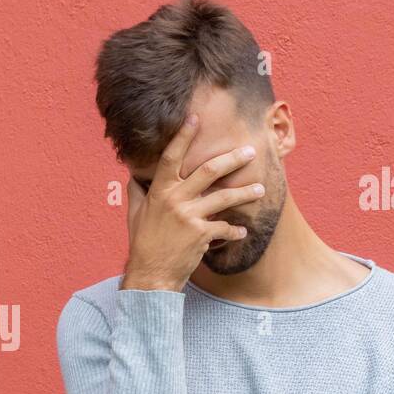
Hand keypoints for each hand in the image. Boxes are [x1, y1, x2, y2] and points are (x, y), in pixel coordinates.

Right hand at [122, 114, 263, 290]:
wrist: (150, 274)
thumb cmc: (143, 243)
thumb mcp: (135, 214)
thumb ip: (138, 192)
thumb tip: (134, 175)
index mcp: (159, 191)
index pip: (171, 157)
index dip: (183, 136)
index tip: (195, 118)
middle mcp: (175, 200)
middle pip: (208, 171)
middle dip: (231, 159)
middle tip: (249, 151)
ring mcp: (189, 217)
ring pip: (224, 197)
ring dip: (245, 192)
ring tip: (259, 189)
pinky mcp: (201, 235)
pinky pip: (225, 228)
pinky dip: (235, 231)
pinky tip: (242, 232)